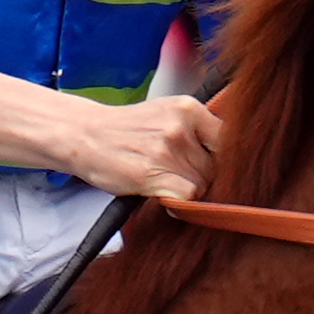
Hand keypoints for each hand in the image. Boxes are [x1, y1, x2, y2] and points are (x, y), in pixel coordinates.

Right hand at [0, 57, 214, 196]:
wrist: (83, 135)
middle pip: (218, 167)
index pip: (230, 140)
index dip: (225, 162)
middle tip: (177, 177)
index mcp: (188, 108)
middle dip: (204, 178)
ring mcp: (167, 149)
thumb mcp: (165, 116)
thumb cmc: (125, 131)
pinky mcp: (153, 173)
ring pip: (202, 185)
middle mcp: (181, 125)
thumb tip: (231, 162)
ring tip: (160, 181)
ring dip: (187, 192)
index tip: (218, 172)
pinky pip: (186, 199)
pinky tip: (161, 196)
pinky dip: (178, 205)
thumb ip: (197, 132)